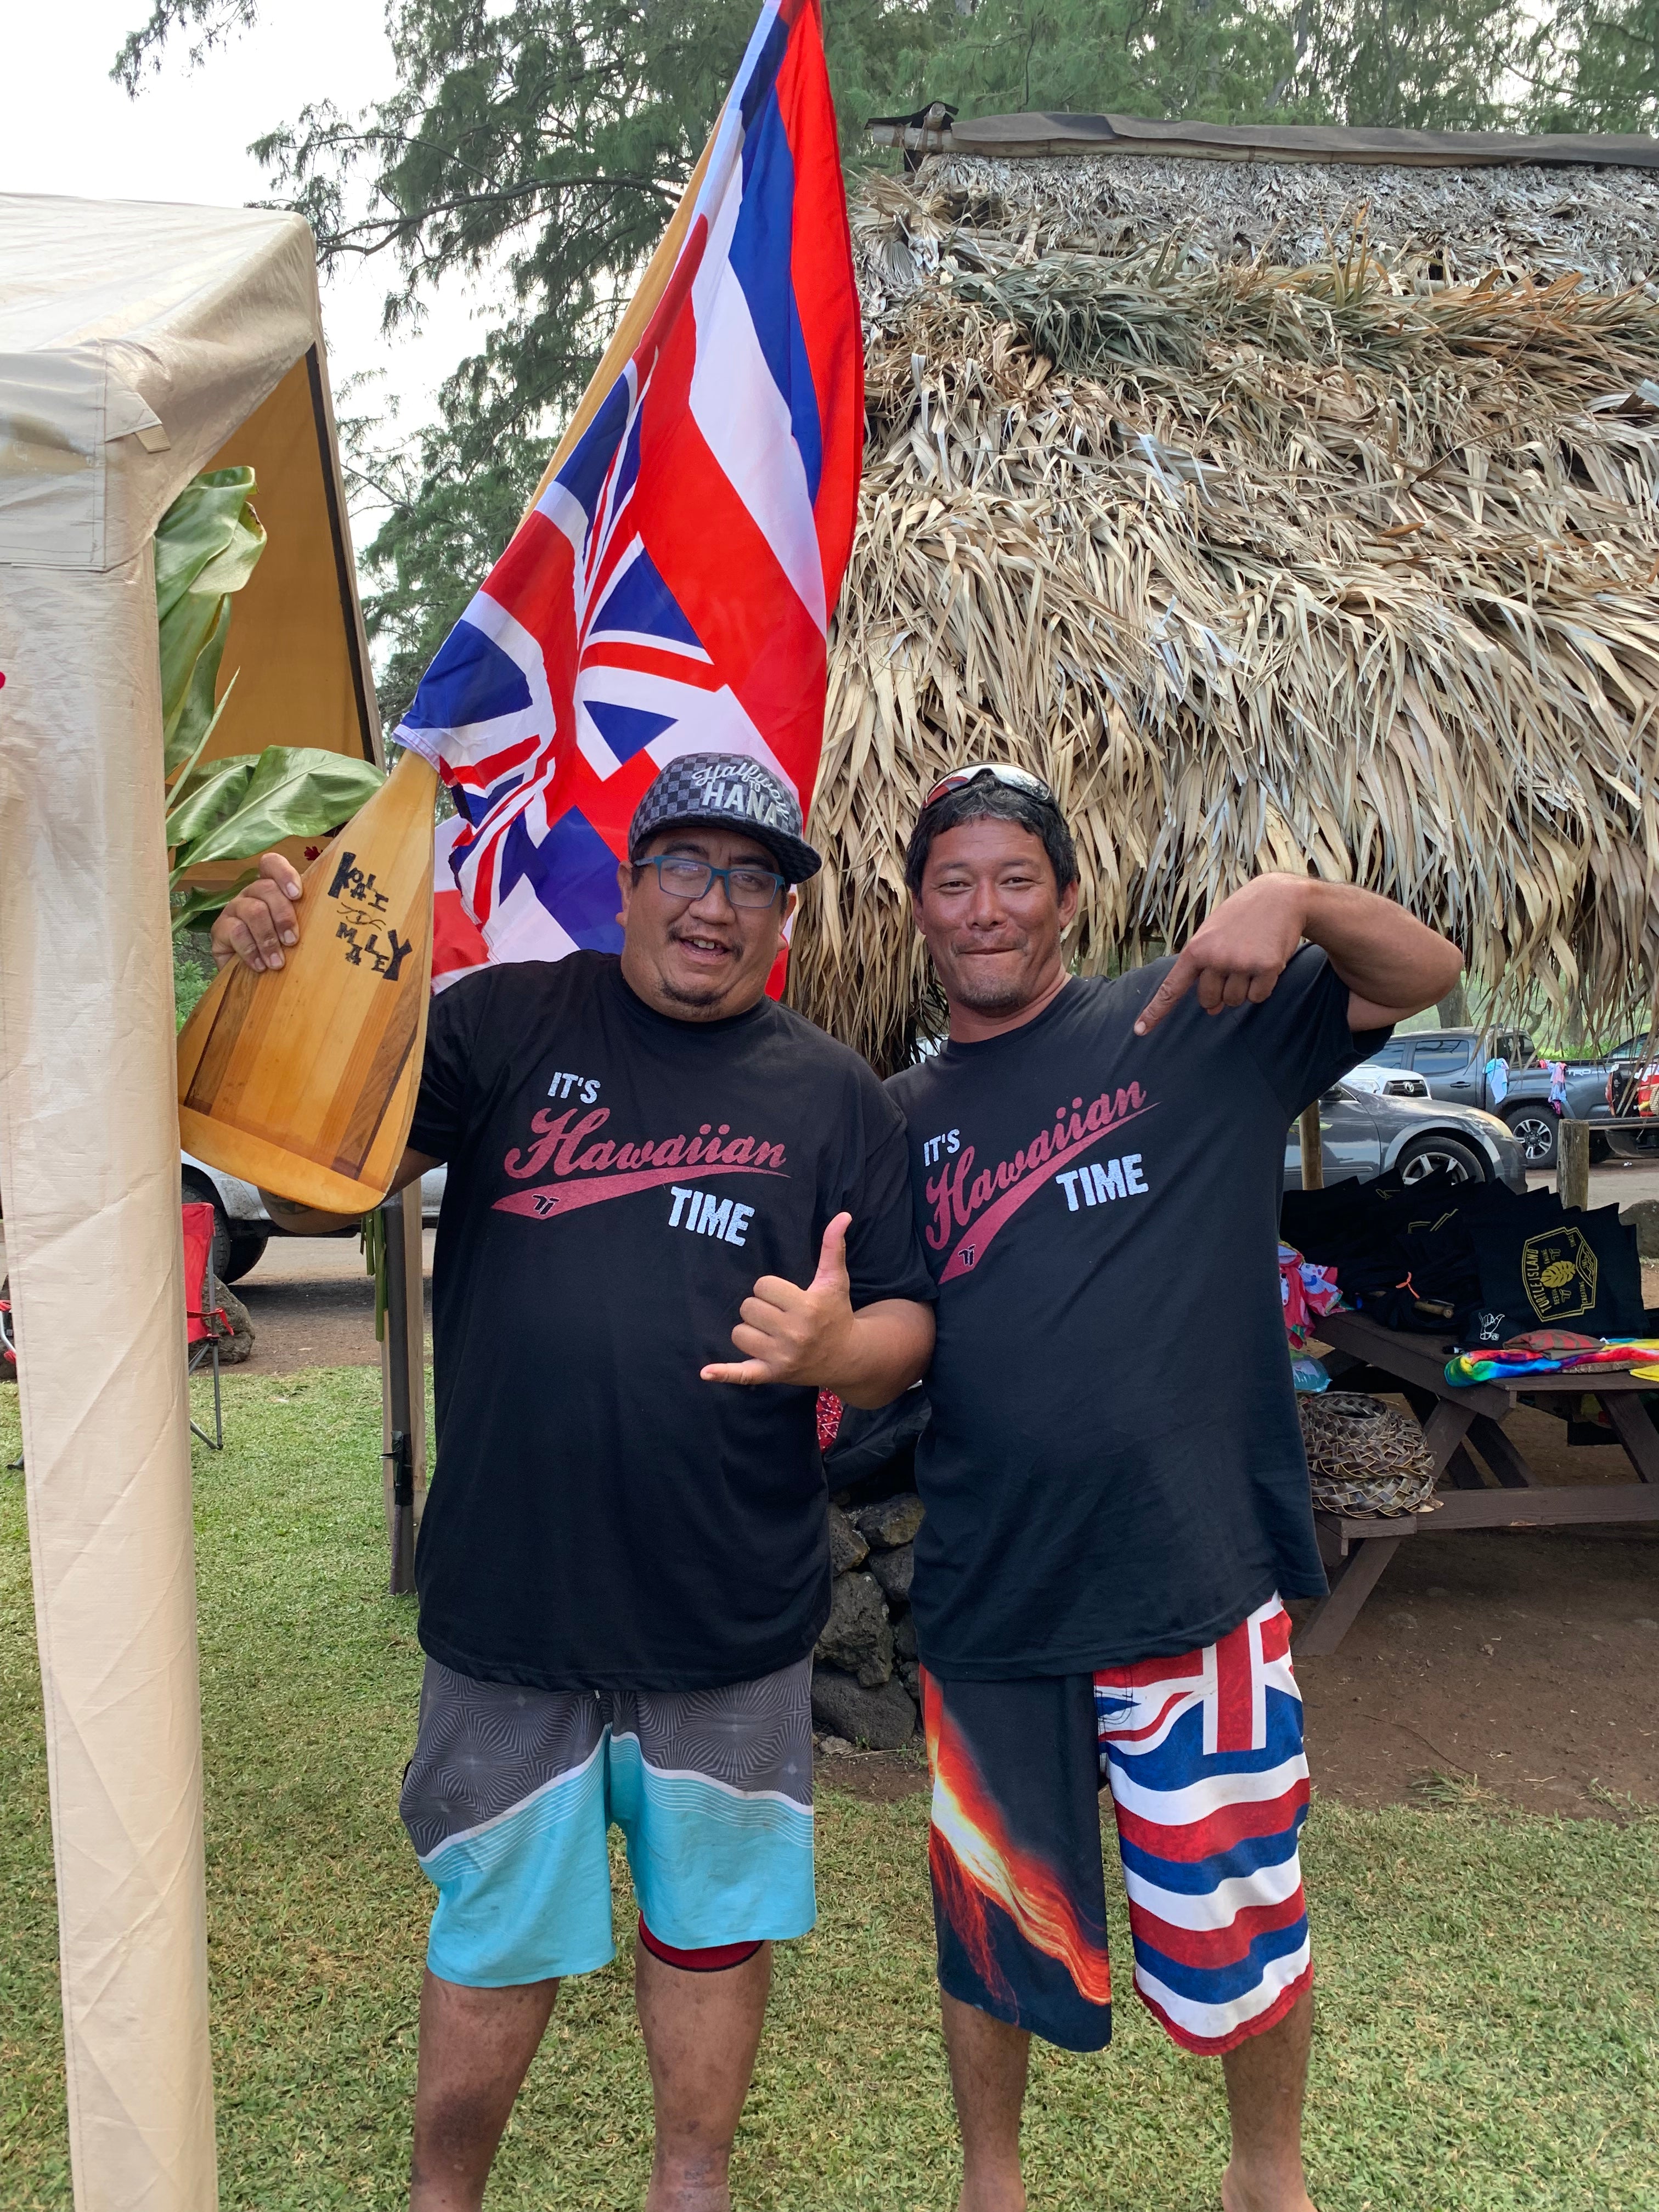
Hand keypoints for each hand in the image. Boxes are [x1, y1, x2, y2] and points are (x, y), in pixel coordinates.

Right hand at [210, 851, 303, 972]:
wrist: (250, 978)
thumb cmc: (281, 951)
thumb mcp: (295, 935)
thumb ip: (309, 923)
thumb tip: (331, 925)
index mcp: (272, 889)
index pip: (272, 864)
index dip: (284, 874)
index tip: (297, 895)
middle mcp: (252, 894)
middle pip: (266, 888)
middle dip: (283, 915)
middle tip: (292, 941)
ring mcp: (234, 909)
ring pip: (253, 911)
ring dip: (268, 938)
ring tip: (278, 963)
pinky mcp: (220, 929)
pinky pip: (236, 932)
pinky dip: (251, 951)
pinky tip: (260, 966)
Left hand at [702, 1212, 854, 1388]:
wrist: (846, 1357)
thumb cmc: (836, 1313)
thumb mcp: (835, 1281)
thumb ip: (832, 1247)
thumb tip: (843, 1215)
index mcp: (806, 1307)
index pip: (763, 1286)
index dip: (772, 1289)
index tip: (787, 1297)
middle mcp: (793, 1333)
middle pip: (748, 1307)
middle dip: (761, 1308)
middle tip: (780, 1315)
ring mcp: (780, 1356)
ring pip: (739, 1333)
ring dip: (751, 1331)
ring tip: (771, 1332)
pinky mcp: (771, 1374)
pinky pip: (742, 1374)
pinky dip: (724, 1373)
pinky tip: (705, 1372)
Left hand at [1135, 876, 1309, 1035]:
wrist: (1279, 896)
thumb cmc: (1240, 918)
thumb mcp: (1213, 936)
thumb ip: (1205, 972)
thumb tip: (1212, 1010)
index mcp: (1196, 949)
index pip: (1171, 988)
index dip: (1155, 1011)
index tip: (1139, 1030)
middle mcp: (1215, 957)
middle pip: (1209, 1001)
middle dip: (1219, 992)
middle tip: (1234, 964)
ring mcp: (1241, 963)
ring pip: (1234, 1001)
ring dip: (1242, 988)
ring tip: (1250, 958)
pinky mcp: (1267, 966)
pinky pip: (1258, 997)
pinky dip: (1262, 987)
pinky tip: (1266, 962)